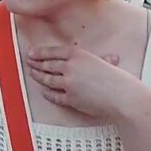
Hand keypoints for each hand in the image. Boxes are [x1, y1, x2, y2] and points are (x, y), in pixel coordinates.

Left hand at [26, 45, 149, 121]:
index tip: (31, 53)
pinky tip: (44, 91)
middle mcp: (70, 67)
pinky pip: (54, 95)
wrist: (122, 97)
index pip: (53, 52)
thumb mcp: (105, 62)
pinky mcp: (70, 98)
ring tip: (32, 74)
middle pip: (47, 65)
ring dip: (38, 77)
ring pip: (47, 79)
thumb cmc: (118, 79)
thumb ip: (98, 60)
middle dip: (35, 64)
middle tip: (28, 63)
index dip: (39, 52)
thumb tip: (107, 57)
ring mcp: (68, 83)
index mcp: (78, 55)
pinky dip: (47, 93)